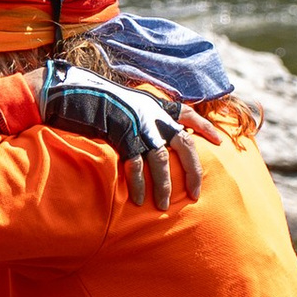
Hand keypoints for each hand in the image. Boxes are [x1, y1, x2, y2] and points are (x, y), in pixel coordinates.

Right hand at [36, 64, 208, 209]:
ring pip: (160, 160)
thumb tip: (157, 130)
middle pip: (184, 144)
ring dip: (164, 185)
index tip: (220, 141)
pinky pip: (135, 165)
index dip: (205, 127)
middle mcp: (153, 115)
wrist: (76, 90)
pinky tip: (138, 199)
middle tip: (195, 194)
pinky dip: (137, 183)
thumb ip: (146, 113)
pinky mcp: (122, 135)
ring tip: (164, 206)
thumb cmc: (100, 99)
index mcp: (157, 105)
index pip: (189, 114)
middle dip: (192, 170)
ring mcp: (139, 125)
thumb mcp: (129, 101)